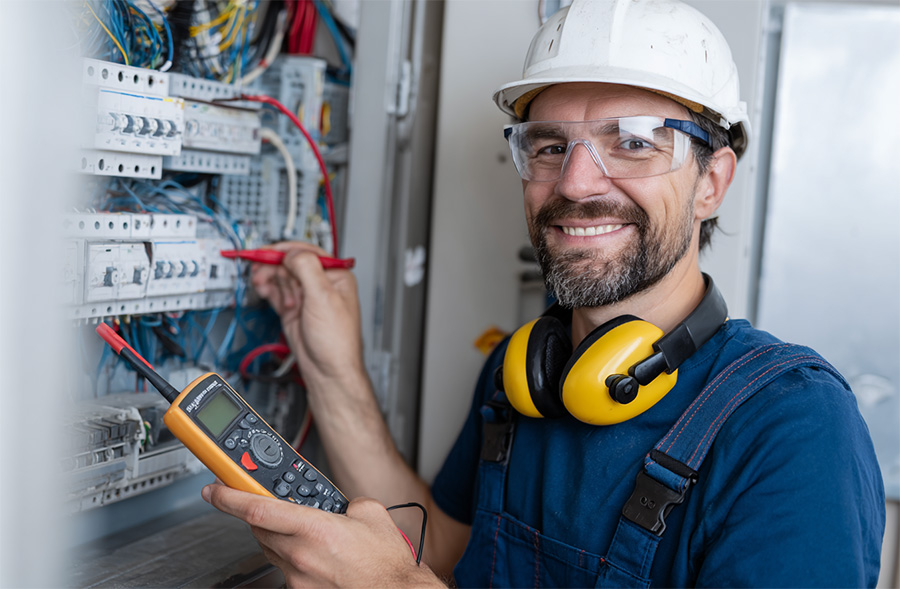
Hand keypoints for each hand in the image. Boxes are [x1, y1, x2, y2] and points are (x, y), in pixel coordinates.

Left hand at [202, 482, 442, 586]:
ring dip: (281, 536)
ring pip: (273, 549)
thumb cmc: (387, 564)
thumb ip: (346, 501)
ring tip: (308, 531)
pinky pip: (288, 570)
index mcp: (313, 529)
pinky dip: (296, 558)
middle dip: (261, 513)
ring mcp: (298, 578)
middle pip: (260, 528)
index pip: (256, 508)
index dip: (229, 496)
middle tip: (271, 503)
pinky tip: (319, 556)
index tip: (214, 489)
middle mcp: (300, 555)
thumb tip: (339, 503)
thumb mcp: (371, 514)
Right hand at [250, 242, 363, 387]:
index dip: (285, 250)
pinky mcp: (293, 309)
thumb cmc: (337, 341)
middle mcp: (321, 284)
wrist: (328, 370)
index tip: (265, 250)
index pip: (307, 253)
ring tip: (260, 282)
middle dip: (274, 266)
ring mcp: (305, 297)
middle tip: (259, 269)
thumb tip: (292, 253)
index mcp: (336, 276)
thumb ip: (307, 270)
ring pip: (282, 277)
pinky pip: (277, 292)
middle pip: (291, 264)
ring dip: (270, 278)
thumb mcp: (323, 297)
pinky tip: (262, 288)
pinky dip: (268, 289)